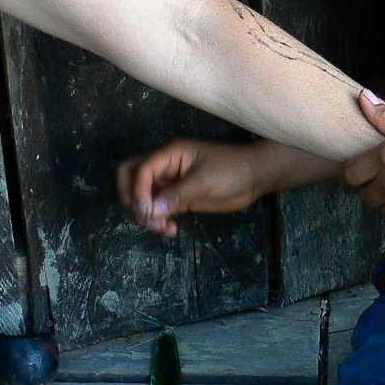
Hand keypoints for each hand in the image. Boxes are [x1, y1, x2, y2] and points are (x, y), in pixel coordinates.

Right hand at [115, 139, 261, 237]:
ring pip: (142, 196)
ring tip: (163, 228)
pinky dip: (157, 220)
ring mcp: (170, 183)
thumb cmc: (232, 169)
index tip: (145, 211)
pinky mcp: (177, 198)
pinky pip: (157, 209)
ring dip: (146, 214)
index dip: (137, 190)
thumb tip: (152, 210)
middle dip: (131, 198)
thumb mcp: (205, 180)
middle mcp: (165, 167)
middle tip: (145, 217)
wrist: (253, 177)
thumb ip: (178, 194)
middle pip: (130, 176)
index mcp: (170, 154)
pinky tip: (171, 230)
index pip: (141, 169)